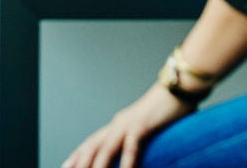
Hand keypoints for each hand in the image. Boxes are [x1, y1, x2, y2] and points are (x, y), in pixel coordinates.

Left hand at [63, 85, 190, 167]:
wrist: (181, 86)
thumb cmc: (170, 109)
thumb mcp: (150, 128)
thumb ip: (140, 141)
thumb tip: (139, 152)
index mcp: (119, 124)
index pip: (92, 142)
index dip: (78, 155)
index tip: (66, 166)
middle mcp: (118, 124)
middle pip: (92, 146)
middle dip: (80, 163)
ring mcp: (128, 124)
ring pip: (105, 149)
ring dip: (97, 166)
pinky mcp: (142, 125)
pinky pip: (131, 147)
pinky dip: (127, 163)